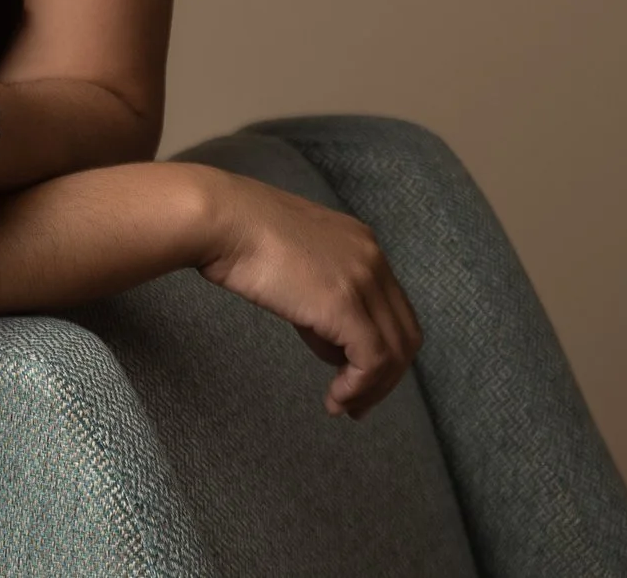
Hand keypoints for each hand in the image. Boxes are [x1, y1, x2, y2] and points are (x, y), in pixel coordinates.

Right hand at [194, 169, 424, 418]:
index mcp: (362, 242)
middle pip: (405, 333)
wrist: (221, 219)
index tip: (359, 378)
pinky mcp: (345, 305)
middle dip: (386, 376)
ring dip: (373, 388)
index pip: (394, 307)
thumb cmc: (238, 235)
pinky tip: (335, 398)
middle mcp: (373, 258)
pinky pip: (372, 360)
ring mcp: (363, 280)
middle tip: (357, 403)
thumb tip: (333, 344)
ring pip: (395, 352)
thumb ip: (321, 295)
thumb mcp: (294, 261)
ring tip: (342, 406)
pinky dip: (359, 388)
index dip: (384, 349)